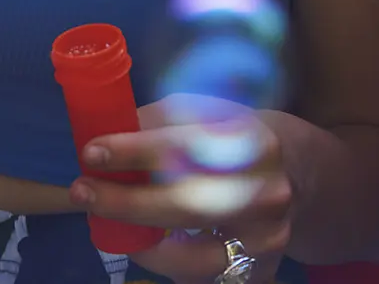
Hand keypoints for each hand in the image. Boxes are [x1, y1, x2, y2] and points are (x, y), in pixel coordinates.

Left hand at [68, 97, 290, 282]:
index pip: (187, 145)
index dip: (135, 150)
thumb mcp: (208, 112)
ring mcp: (267, 239)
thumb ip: (162, 119)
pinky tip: (150, 246)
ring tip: (111, 226)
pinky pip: (202, 280)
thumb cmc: (234, 137)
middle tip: (83, 193)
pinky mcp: (262, 272)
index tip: (92, 152)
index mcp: (252, 141)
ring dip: (143, 246)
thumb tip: (109, 128)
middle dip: (126, 203)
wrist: (295, 174)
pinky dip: (169, 266)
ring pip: (193, 259)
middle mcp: (267, 193)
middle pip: (187, 206)